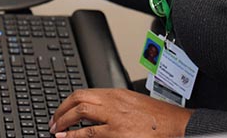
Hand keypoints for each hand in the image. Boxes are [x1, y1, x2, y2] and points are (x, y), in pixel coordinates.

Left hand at [50, 88, 192, 137]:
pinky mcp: (118, 134)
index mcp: (116, 94)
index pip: (84, 92)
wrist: (174, 124)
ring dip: (64, 122)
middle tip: (53, 121)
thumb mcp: (132, 103)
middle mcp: (113, 103)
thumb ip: (113, 105)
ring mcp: (115, 118)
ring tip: (56, 130)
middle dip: (61, 110)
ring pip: (81, 113)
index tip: (60, 111)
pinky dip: (74, 136)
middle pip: (79, 99)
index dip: (68, 102)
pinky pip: (90, 134)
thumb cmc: (157, 116)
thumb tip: (94, 111)